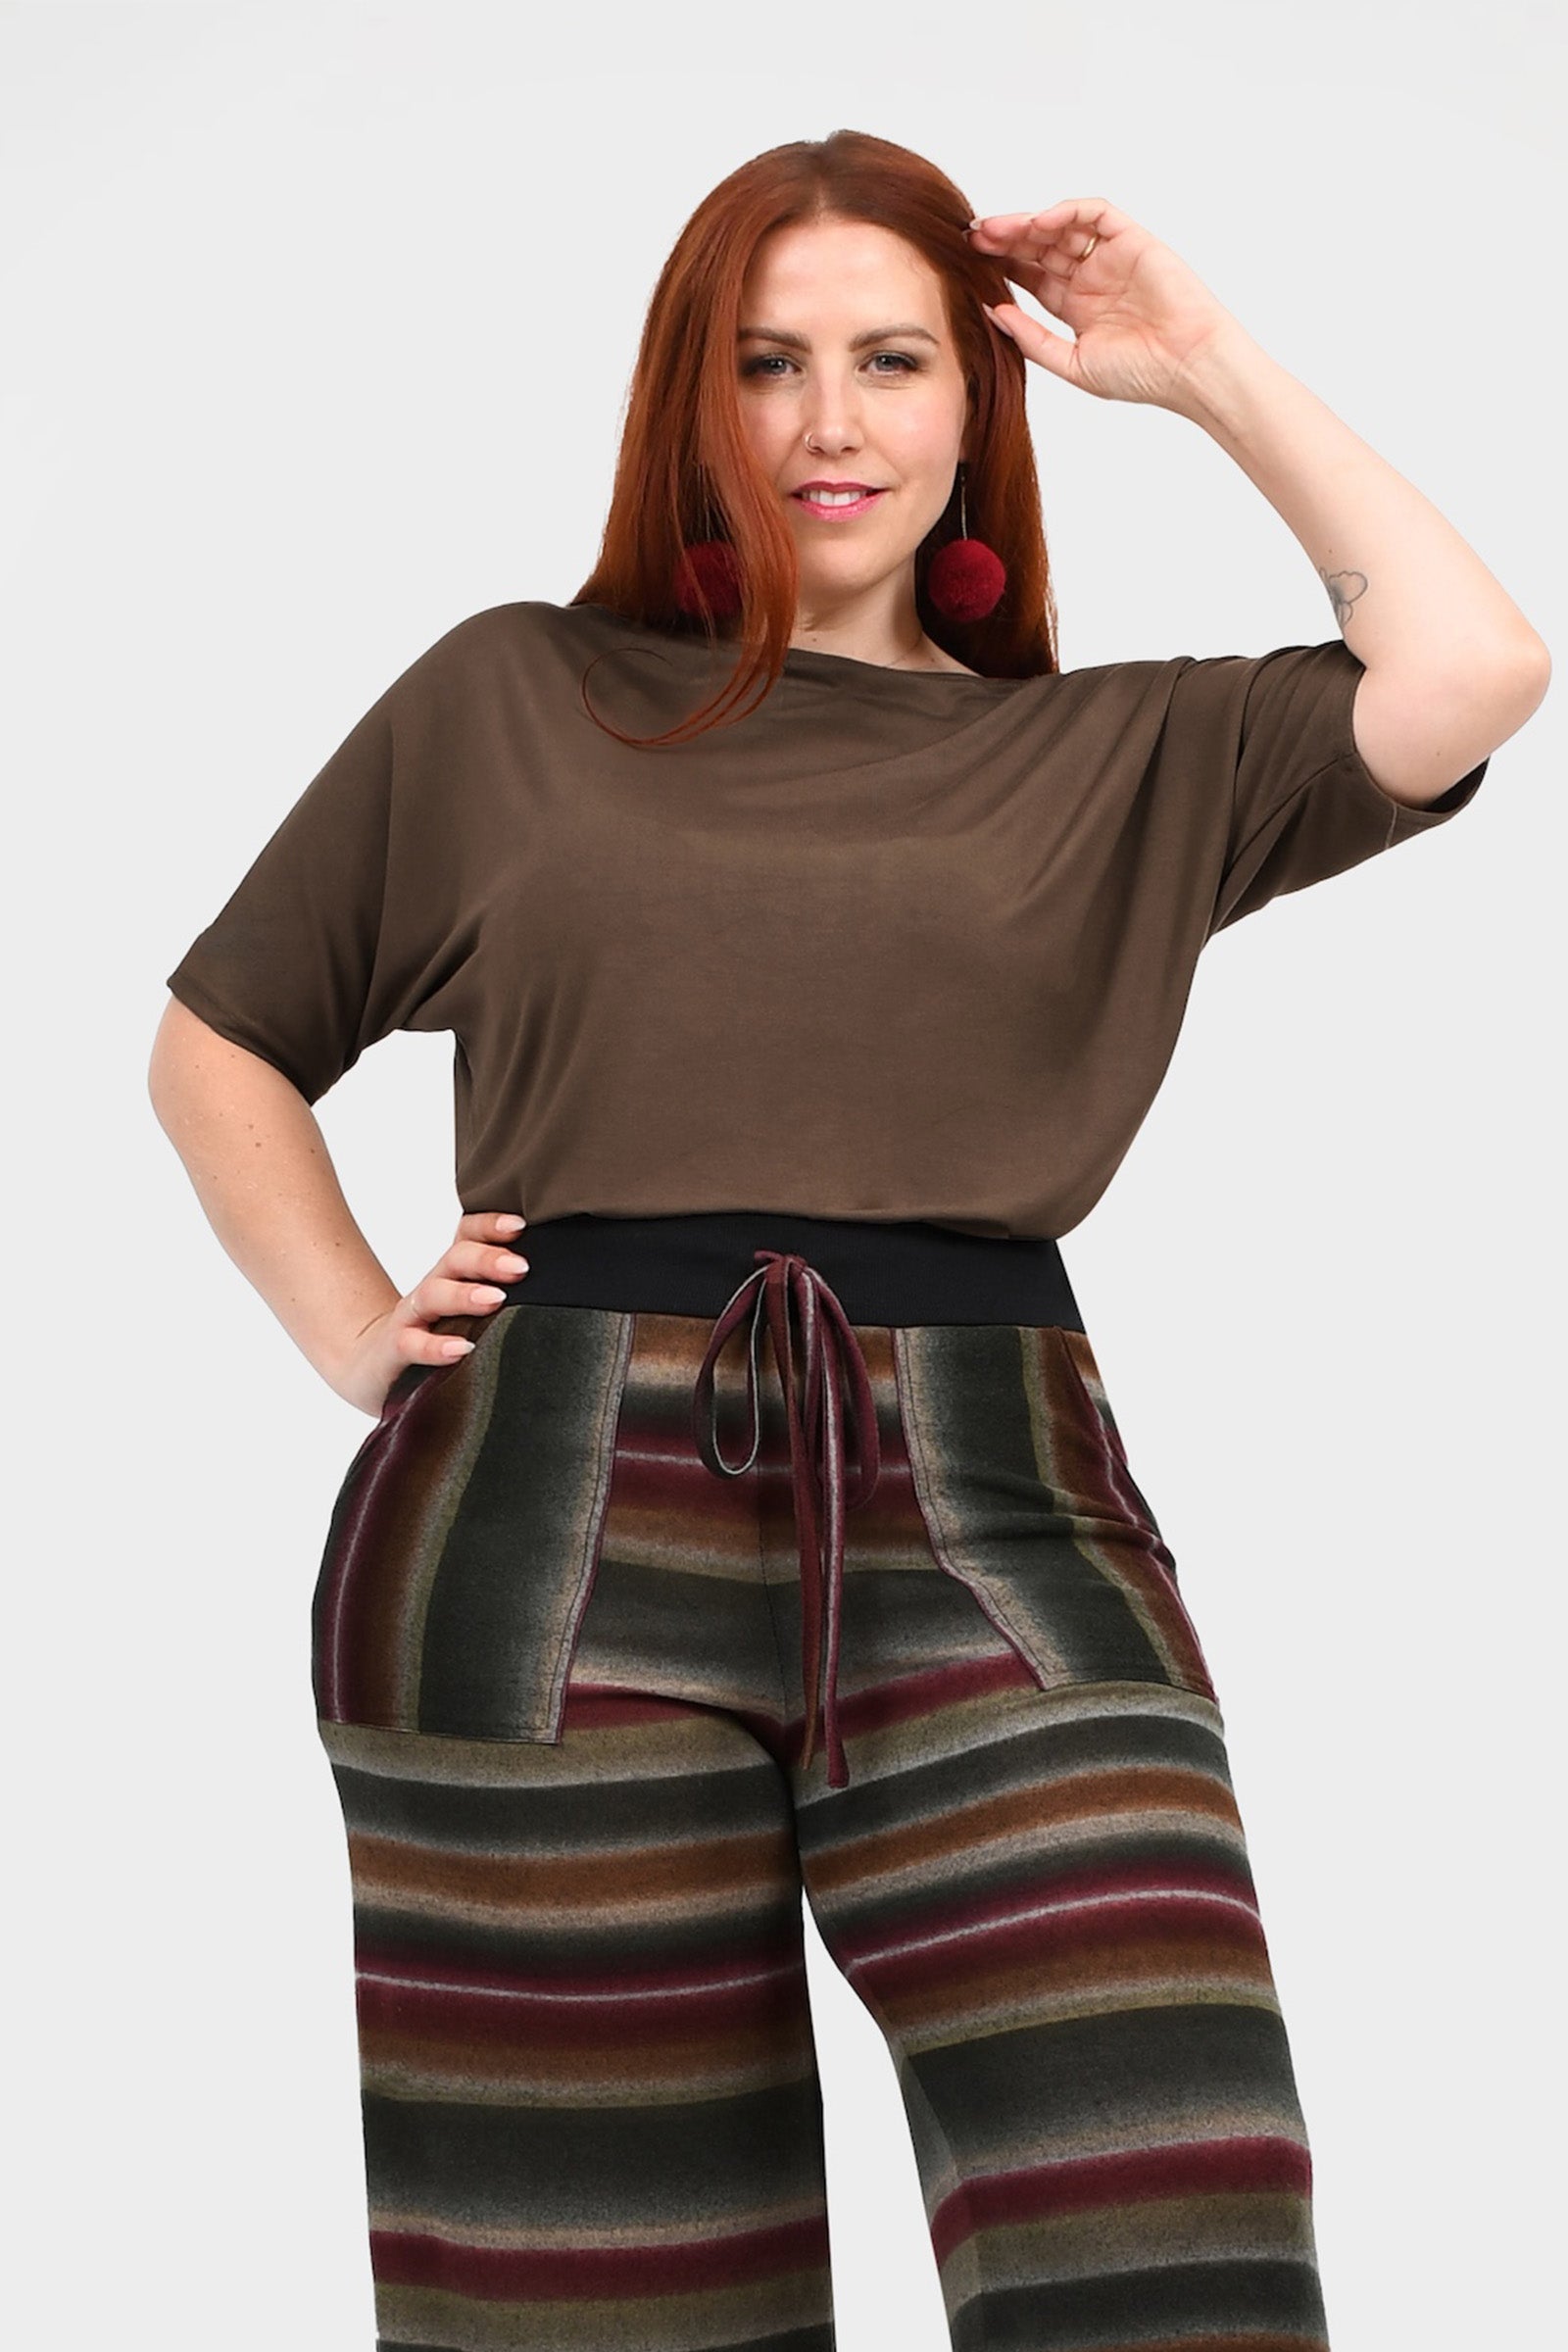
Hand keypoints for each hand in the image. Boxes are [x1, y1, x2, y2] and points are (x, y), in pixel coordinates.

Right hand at [334, 1209, 529, 1416]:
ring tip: (495, 1299)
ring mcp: (411, 1318)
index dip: (490, 1225)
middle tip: (520, 1267)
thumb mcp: (468, 1310)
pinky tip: (462, 1349)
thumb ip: (504, 1293)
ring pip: (433, 1294)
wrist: (374, 1364)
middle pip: (456, 1259)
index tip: (521, 1226)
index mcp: (453, 1274)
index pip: (468, 1235)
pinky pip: (411, 1344)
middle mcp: (433, 1287)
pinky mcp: (394, 1350)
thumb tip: (564, 1285)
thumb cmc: (436, 1333)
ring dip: (464, 1294)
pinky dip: (435, 1347)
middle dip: (487, 1258)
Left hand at [966, 197, 1244, 410]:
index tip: (968, 262)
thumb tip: (992, 311)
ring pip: (1062, 226)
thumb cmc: (1140, 375)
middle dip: (1005, 239)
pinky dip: (1067, 211)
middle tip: (972, 238)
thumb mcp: (1072, 363)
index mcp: (1076, 306)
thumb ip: (1031, 339)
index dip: (1000, 265)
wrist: (1188, 368)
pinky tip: (1040, 222)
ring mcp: (1111, 257)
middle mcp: (1092, 277)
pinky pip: (1096, 213)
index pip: (1030, 276)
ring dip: (1028, 223)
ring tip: (996, 229)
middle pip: (1040, 247)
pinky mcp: (1133, 240)